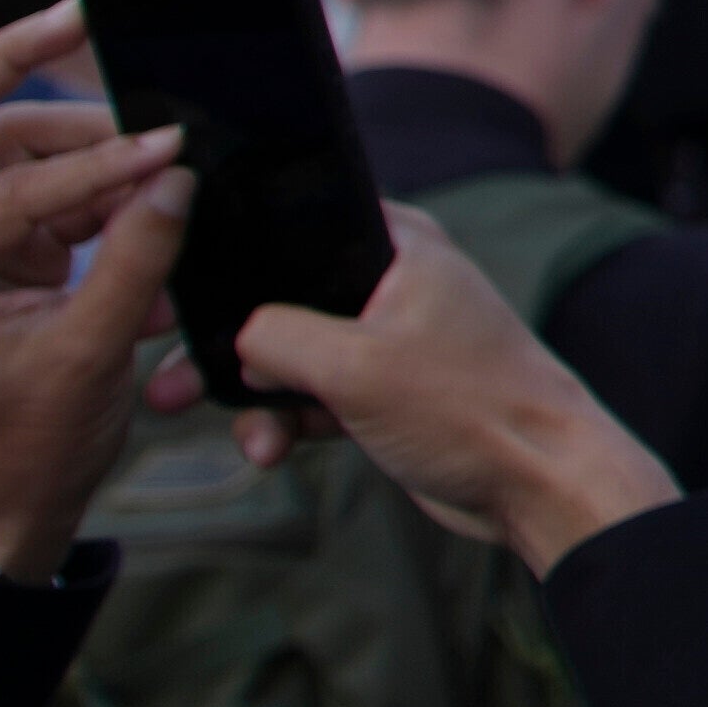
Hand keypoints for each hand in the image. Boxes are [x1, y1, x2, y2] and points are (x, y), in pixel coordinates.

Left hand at [0, 35, 189, 584]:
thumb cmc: (20, 451)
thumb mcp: (85, 359)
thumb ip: (132, 264)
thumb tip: (175, 184)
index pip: (10, 189)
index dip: (95, 165)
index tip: (170, 149)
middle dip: (21, 72)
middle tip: (77, 20)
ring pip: (14, 153)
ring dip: (83, 152)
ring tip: (155, 172)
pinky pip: (46, 196)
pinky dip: (97, 198)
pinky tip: (149, 217)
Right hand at [190, 208, 674, 576]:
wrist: (540, 483)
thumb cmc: (468, 408)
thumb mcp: (353, 364)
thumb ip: (276, 335)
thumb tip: (235, 336)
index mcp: (401, 244)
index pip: (298, 222)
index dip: (236, 257)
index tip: (181, 295)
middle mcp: (395, 281)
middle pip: (283, 298)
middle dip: (226, 347)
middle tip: (167, 386)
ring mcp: (391, 338)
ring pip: (292, 356)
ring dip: (254, 396)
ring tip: (234, 435)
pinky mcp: (388, 390)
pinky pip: (315, 396)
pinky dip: (288, 421)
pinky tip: (272, 451)